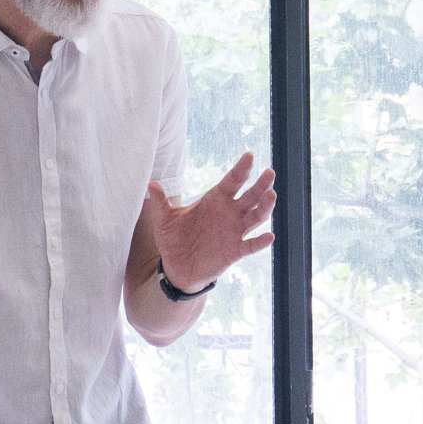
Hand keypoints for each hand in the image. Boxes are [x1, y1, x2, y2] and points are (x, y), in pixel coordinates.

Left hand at [148, 152, 275, 294]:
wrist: (176, 267)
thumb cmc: (173, 239)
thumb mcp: (165, 219)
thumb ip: (161, 202)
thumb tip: (151, 183)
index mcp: (215, 200)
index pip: (232, 181)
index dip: (242, 169)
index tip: (249, 156)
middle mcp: (229, 213)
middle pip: (250, 196)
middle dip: (261, 184)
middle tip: (269, 172)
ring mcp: (234, 231)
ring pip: (255, 217)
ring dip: (264, 207)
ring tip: (271, 195)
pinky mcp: (235, 250)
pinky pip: (251, 245)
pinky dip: (260, 242)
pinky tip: (269, 236)